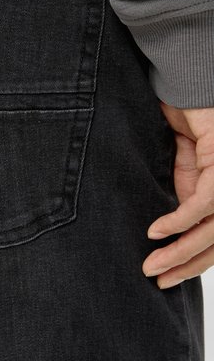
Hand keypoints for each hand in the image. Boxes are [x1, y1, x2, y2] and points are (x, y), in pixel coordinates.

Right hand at [142, 101, 213, 288]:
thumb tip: (174, 229)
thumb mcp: (182, 163)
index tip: (165, 277)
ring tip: (153, 265)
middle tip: (157, 280)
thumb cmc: (186, 114)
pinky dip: (179, 221)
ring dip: (181, 251)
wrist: (188, 81)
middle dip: (186, 264)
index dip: (192, 259)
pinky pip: (204, 202)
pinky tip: (156, 232)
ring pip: (213, 228)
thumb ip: (184, 192)